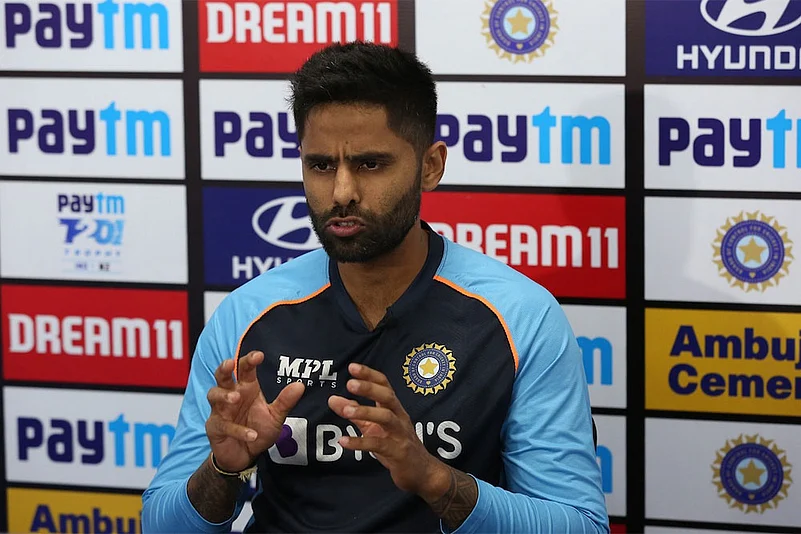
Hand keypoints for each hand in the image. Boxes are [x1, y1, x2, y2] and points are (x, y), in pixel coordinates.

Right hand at [206, 350, 304, 472]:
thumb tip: (300, 385)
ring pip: (214, 395)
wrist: (245, 455)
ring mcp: (220, 411)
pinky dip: (238, 430)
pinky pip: (224, 426)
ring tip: (235, 398)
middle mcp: (231, 395)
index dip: (249, 360)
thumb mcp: (275, 416)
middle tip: (230, 364)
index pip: (245, 369)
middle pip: (222, 376)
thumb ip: (285, 402)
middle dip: (224, 369)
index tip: (258, 355)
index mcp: (246, 388)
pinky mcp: (215, 427)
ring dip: (224, 395)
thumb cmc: (258, 430)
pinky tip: (252, 435)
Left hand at [327, 363, 445, 497]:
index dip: (370, 375)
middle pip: (387, 397)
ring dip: (366, 412)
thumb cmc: (396, 445)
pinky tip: (344, 441)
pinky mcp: (398, 453)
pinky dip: (361, 442)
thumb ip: (355, 412)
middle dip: (369, 388)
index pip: (384, 385)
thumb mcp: (373, 427)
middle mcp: (399, 417)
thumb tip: (333, 399)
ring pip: (386, 418)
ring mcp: (400, 435)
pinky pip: (379, 445)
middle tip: (350, 384)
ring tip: (346, 412)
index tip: (352, 367)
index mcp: (394, 409)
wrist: (421, 472)